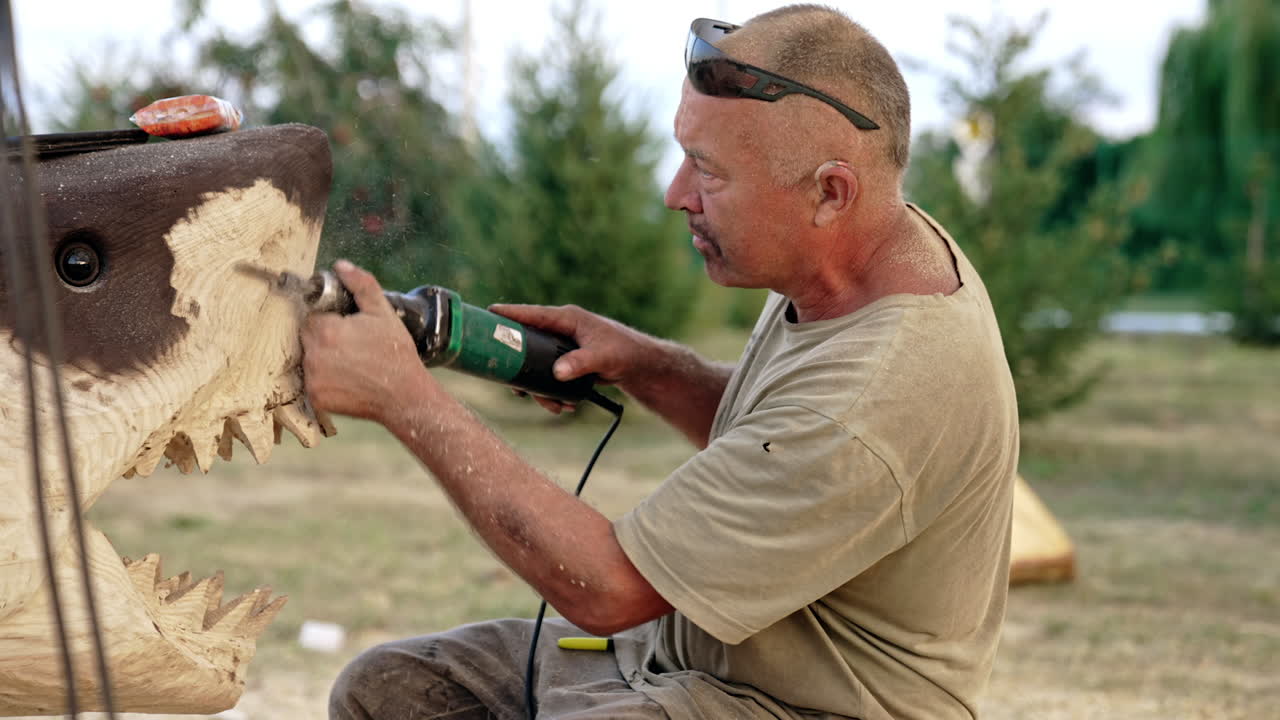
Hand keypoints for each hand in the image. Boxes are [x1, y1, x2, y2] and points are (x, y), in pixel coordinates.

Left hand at [301, 260, 425, 423]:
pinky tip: (347, 378)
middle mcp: (314, 355)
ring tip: (350, 362)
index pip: (312, 316)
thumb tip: (340, 266)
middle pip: (307, 337)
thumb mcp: (383, 313)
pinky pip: (313, 381)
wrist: (405, 395)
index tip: (345, 326)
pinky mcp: (316, 397)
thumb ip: (361, 284)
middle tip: (351, 345)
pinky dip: (325, 379)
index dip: (328, 319)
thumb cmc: (396, 354)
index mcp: (326, 330)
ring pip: (309, 358)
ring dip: (323, 357)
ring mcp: (313, 378)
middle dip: (324, 337)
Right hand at [489, 303, 653, 413]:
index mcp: (567, 319)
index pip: (533, 314)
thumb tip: (557, 372)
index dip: (510, 314)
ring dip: (539, 388)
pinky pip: (548, 375)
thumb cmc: (624, 351)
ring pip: (536, 365)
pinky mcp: (565, 361)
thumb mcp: (602, 357)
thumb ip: (580, 362)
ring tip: (552, 406)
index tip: (489, 313)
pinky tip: (562, 405)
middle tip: (514, 386)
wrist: (638, 364)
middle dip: (520, 366)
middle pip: (527, 343)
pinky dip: (551, 392)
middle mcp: (560, 330)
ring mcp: (561, 346)